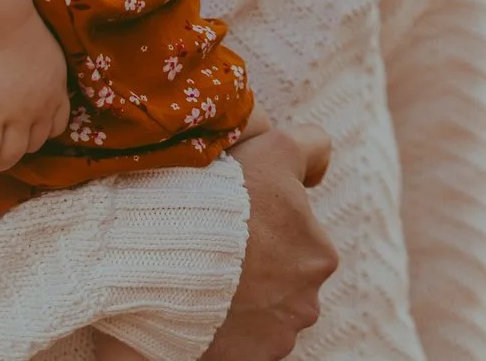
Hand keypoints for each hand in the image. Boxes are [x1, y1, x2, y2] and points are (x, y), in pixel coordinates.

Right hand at [0, 14, 72, 173]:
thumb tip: (30, 78)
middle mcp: (41, 108)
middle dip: (21, 148)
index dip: (42, 133)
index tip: (30, 133)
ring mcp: (15, 116)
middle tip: (5, 147)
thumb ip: (43, 73)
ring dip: (0, 162)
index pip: (57, 125)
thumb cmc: (19, 26)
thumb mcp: (46, 52)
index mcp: (57, 90)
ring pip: (11, 155)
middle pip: (35, 144)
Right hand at [200, 121, 337, 359]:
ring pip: (260, 314)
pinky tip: (200, 305)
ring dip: (240, 301)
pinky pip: (236, 343)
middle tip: (218, 250)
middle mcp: (305, 305)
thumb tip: (317, 171)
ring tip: (204, 277)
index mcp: (320, 258)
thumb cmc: (223, 196)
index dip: (266, 227)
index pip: (295, 242)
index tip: (238, 223)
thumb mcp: (276, 147)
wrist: (165, 252)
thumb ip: (312, 145)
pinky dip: (222, 329)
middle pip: (280, 283)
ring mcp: (274, 339)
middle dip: (257, 269)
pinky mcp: (242, 360)